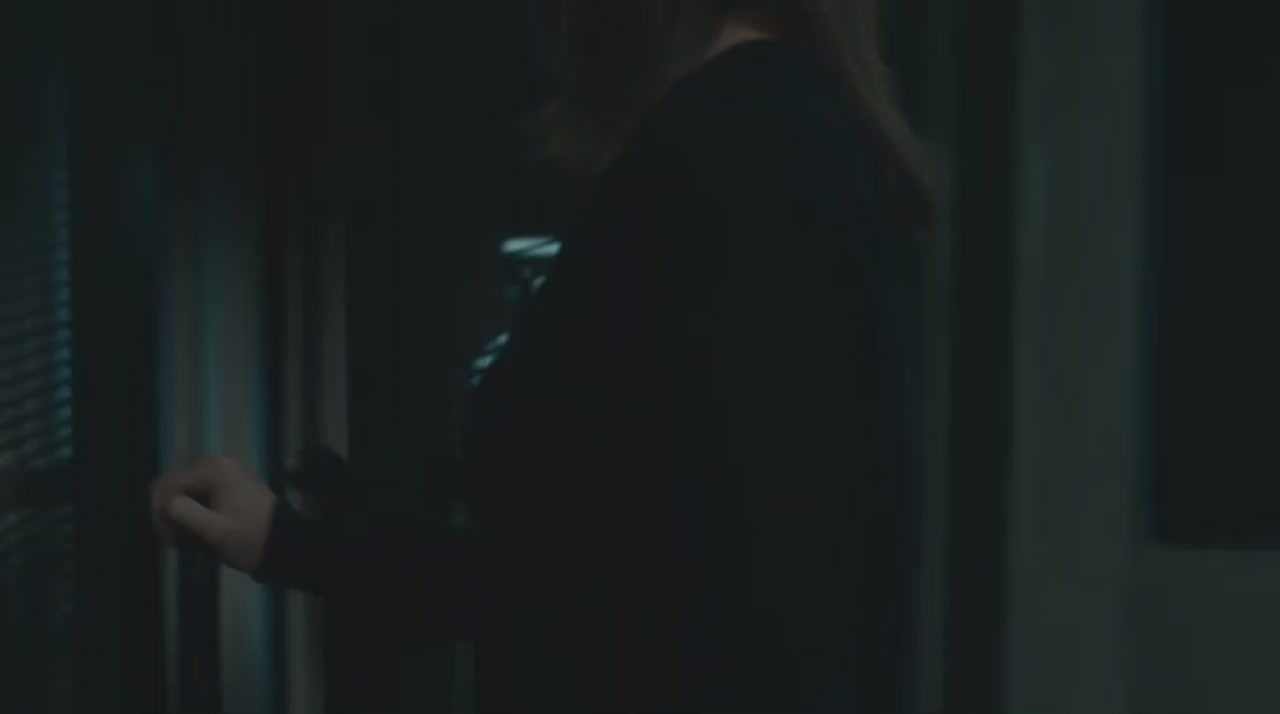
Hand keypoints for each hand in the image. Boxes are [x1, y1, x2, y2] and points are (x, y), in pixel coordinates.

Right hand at [151, 455, 276, 572]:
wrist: (287, 545)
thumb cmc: (250, 538)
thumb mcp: (213, 530)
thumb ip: (181, 512)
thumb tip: (161, 501)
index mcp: (213, 469)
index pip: (167, 486)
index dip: (162, 514)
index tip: (173, 540)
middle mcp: (216, 465)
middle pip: (174, 489)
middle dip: (172, 517)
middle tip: (183, 544)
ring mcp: (223, 476)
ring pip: (185, 497)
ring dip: (183, 521)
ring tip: (194, 545)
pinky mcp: (228, 489)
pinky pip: (200, 501)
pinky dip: (197, 519)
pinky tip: (202, 540)